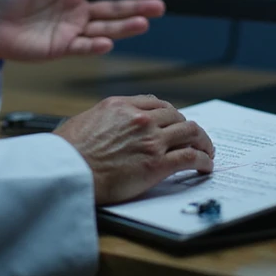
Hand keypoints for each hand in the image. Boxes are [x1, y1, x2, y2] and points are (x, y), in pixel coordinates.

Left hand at [0, 0, 164, 61]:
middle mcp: (75, 9)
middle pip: (112, 7)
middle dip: (136, 6)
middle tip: (160, 6)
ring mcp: (70, 29)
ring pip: (105, 28)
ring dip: (125, 26)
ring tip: (145, 23)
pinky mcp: (61, 48)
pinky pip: (84, 47)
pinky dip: (96, 45)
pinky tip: (108, 41)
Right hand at [54, 95, 214, 204]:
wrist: (69, 171)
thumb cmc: (69, 151)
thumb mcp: (85, 119)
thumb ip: (106, 117)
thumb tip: (110, 123)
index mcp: (121, 105)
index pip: (157, 104)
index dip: (170, 114)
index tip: (175, 122)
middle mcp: (140, 118)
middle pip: (177, 117)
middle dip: (188, 128)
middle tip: (194, 138)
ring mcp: (151, 140)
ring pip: (190, 133)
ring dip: (203, 142)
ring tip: (207, 151)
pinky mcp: (157, 164)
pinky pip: (190, 157)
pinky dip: (203, 160)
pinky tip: (205, 166)